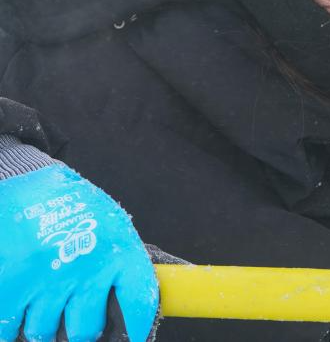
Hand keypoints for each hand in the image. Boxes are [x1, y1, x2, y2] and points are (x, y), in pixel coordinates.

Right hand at [0, 164, 158, 341]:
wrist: (29, 183)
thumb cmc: (72, 206)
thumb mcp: (109, 226)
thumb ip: (119, 265)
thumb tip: (126, 309)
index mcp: (119, 252)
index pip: (138, 302)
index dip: (134, 326)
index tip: (129, 337)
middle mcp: (87, 269)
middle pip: (85, 329)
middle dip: (79, 329)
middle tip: (74, 318)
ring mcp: (47, 279)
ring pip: (44, 332)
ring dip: (43, 324)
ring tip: (44, 302)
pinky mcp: (13, 284)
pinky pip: (9, 330)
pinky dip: (10, 327)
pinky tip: (18, 309)